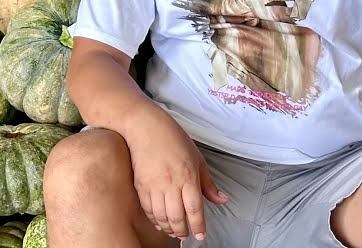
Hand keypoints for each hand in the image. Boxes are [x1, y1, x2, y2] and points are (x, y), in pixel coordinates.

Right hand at [126, 106, 227, 241]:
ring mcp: (154, 185)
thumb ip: (208, 183)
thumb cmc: (172, 138)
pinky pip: (148, 209)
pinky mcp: (140, 185)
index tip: (201, 234)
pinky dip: (154, 219)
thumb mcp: (197, 158)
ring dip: (168, 228)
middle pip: (177, 217)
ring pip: (161, 216)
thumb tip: (222, 199)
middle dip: (182, 231)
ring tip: (174, 231)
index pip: (195, 209)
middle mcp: (171, 183)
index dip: (199, 226)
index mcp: (188, 176)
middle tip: (186, 235)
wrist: (145, 126)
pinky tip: (159, 221)